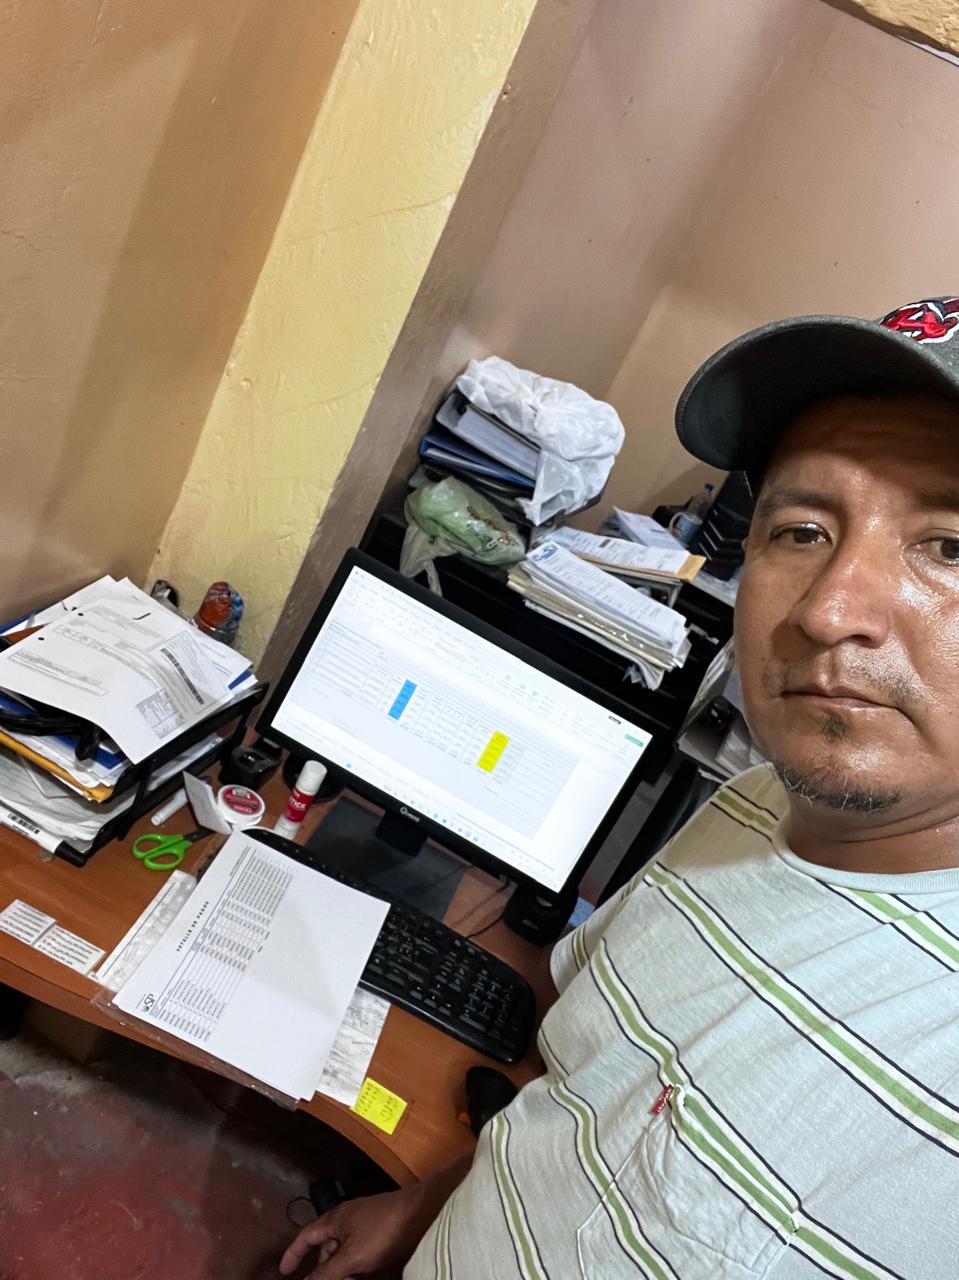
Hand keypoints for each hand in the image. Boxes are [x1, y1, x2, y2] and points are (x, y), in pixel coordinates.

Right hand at [279, 1181, 444, 1279]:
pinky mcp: (382, 1232)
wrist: (421, 1214)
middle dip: (322, 1268)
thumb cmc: (382, 1230)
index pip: (306, 1235)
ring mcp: (366, 1224)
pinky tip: (363, 1276)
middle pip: (326, 1246)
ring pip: (345, 1251)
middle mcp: (347, 1219)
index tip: (285, 1271)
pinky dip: (358, 1266)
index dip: (294, 1253)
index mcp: (335, 1219)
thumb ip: (327, 1273)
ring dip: (342, 1270)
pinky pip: (362, 1252)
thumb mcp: (351, 1256)